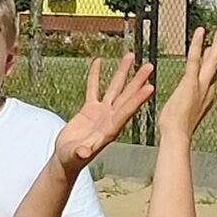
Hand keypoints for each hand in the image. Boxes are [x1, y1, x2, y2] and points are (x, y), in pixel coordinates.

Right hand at [55, 54, 154, 172]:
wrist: (66, 159)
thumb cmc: (73, 160)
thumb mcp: (76, 156)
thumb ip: (82, 152)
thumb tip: (85, 152)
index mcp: (111, 129)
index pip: (127, 111)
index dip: (138, 99)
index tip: (150, 86)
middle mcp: (110, 118)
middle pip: (127, 96)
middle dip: (138, 81)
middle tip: (149, 66)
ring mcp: (101, 112)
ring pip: (114, 88)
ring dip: (122, 72)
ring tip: (130, 56)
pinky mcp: (89, 109)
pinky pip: (94, 88)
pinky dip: (96, 75)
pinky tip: (99, 61)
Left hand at [158, 25, 216, 139]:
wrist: (177, 136)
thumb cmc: (176, 130)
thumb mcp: (183, 114)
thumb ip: (186, 105)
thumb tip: (185, 100)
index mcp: (204, 97)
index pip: (210, 74)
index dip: (212, 60)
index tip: (212, 47)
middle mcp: (206, 89)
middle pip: (216, 64)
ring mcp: (200, 86)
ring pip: (212, 60)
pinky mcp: (191, 83)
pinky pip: (194, 60)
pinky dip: (197, 45)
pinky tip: (201, 32)